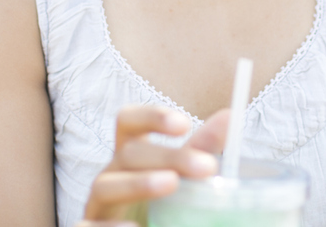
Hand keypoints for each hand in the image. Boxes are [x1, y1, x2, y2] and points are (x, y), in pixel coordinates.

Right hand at [78, 105, 227, 226]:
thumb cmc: (159, 210)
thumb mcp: (182, 180)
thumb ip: (200, 151)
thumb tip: (229, 117)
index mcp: (130, 158)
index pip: (128, 122)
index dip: (151, 117)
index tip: (184, 124)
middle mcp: (109, 177)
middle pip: (128, 154)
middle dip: (168, 156)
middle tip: (208, 167)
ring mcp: (96, 207)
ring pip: (104, 186)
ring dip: (137, 183)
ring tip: (171, 185)